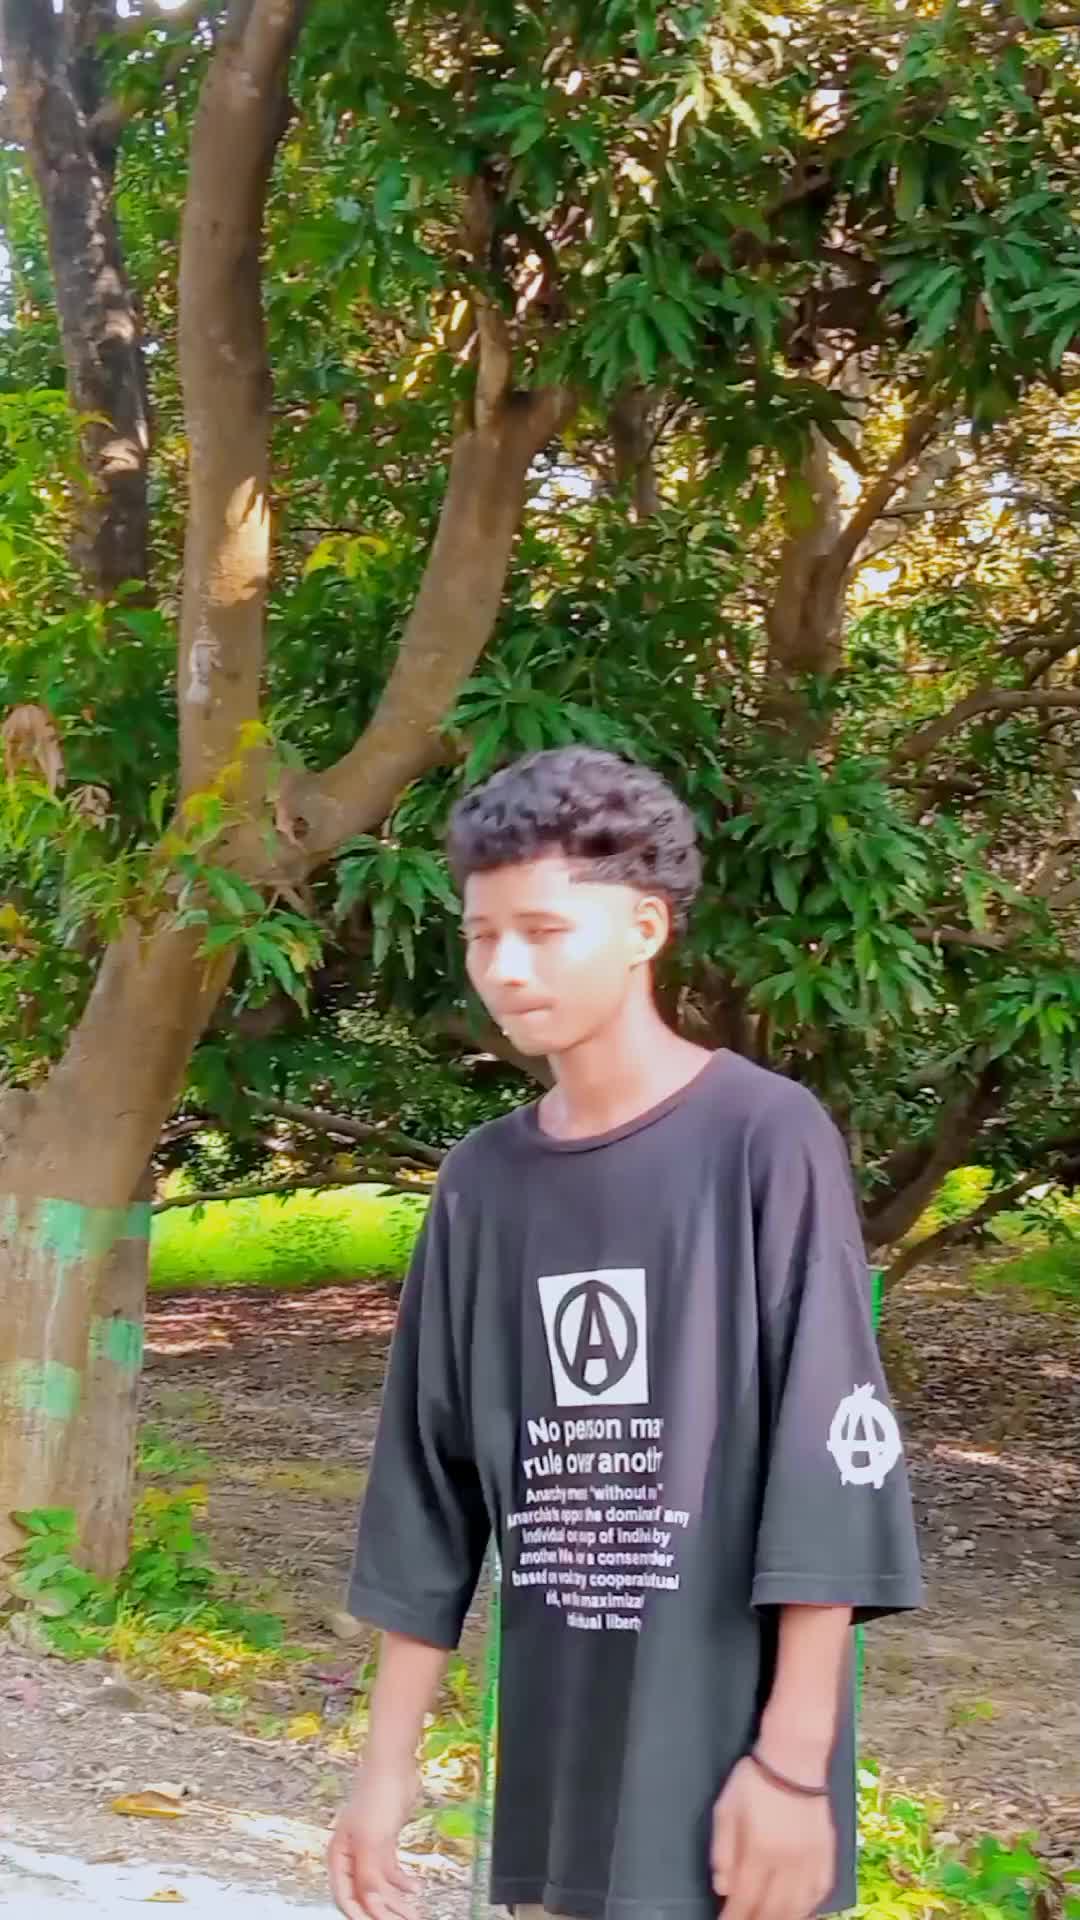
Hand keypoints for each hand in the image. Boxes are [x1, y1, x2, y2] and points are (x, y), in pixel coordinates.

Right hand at [328, 1759, 419, 1919]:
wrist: (393, 1766)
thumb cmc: (376, 1796)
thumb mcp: (372, 1840)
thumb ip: (368, 1874)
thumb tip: (370, 1903)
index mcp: (339, 1856)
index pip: (345, 1896)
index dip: (360, 1915)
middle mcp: (351, 1856)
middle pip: (364, 1894)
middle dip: (382, 1911)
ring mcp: (369, 1849)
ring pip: (380, 1885)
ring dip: (395, 1900)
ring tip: (413, 1912)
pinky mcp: (385, 1842)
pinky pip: (391, 1871)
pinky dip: (402, 1881)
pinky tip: (415, 1888)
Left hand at [711, 1757, 835, 1919]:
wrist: (795, 1758)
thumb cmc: (754, 1781)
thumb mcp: (725, 1809)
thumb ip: (722, 1850)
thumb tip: (722, 1888)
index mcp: (758, 1852)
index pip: (744, 1901)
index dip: (733, 1919)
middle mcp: (787, 1863)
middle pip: (772, 1911)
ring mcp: (810, 1861)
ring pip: (798, 1908)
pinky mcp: (827, 1854)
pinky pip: (820, 1892)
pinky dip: (809, 1908)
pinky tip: (799, 1911)